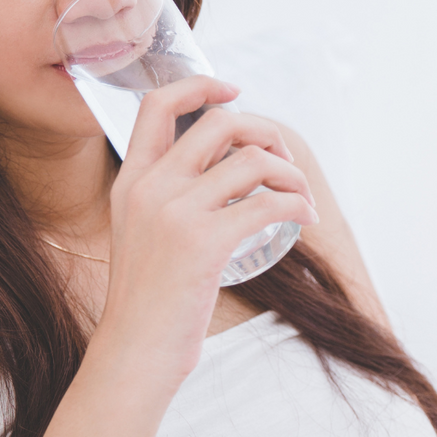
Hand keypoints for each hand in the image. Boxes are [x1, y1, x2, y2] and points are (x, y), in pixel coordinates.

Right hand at [97, 75, 318, 385]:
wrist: (135, 350)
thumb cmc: (148, 302)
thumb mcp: (141, 235)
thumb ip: (167, 201)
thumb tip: (225, 176)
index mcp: (131, 181)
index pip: (157, 106)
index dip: (200, 86)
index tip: (233, 89)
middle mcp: (150, 187)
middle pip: (219, 123)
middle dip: (264, 132)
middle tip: (283, 162)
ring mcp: (175, 212)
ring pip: (252, 160)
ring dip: (291, 174)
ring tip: (301, 198)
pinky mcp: (203, 242)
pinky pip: (267, 203)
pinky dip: (296, 205)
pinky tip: (305, 221)